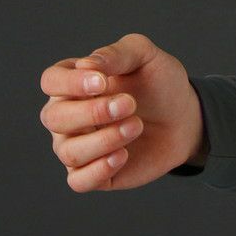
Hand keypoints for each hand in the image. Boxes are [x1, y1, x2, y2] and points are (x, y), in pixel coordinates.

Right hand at [38, 32, 205, 191]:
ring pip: (69, 151)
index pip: (51, 81)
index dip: (71, 83)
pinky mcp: (94, 173)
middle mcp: (68, 116)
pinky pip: (78, 181)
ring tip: (136, 125)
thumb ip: (116, 54)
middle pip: (55, 117)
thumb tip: (85, 64)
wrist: (183, 118)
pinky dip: (99, 169)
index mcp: (74, 83)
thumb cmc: (159, 83)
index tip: (103, 82)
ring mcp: (78, 146)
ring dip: (104, 140)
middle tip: (129, 104)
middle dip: (92, 112)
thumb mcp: (145, 56)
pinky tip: (123, 154)